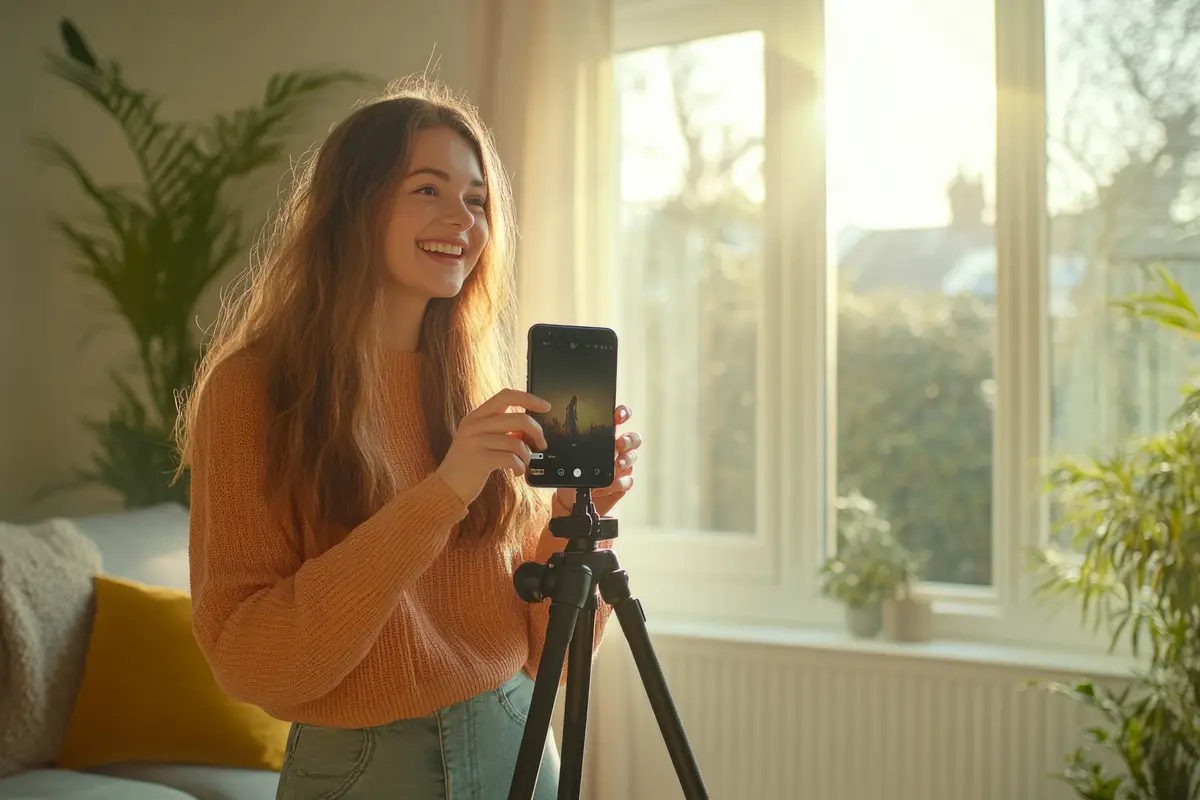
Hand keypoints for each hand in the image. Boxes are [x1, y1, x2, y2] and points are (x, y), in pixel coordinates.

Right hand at [437, 389, 549, 504]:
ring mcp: (476, 442)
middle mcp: (475, 425)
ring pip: (517, 442)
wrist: (446, 487)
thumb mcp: (480, 440)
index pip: (506, 396)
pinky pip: (511, 458)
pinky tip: (517, 471)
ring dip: (527, 455)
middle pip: (519, 418)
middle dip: (537, 432)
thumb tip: (528, 429)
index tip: (545, 406)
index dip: (529, 398)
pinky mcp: (480, 460)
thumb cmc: (467, 464)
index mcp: (476, 416)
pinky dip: (520, 467)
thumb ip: (500, 430)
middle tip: (541, 444)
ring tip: (524, 463)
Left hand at [556, 405, 640, 514]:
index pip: (617, 420)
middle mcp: (616, 450)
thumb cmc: (569, 474)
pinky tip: (610, 485)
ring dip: (626, 460)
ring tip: (617, 465)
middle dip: (628, 439)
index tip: (620, 415)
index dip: (622, 414)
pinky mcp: (621, 484)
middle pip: (632, 439)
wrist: (569, 499)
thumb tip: (564, 435)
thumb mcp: (565, 456)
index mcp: (603, 438)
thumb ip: (570, 445)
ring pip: (632, 458)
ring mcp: (621, 467)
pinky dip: (619, 483)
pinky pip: (627, 481)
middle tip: (619, 443)